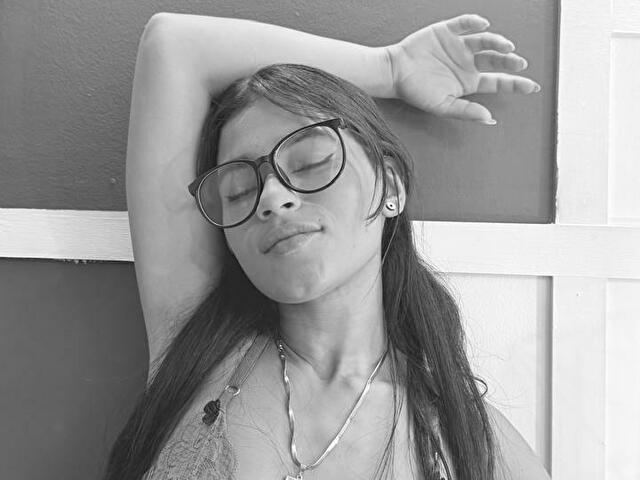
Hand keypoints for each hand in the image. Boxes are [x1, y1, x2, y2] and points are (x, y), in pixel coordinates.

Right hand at [384, 14, 540, 123]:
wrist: (393, 73)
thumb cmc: (416, 92)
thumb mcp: (442, 106)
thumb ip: (466, 111)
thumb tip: (489, 119)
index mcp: (468, 82)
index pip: (497, 82)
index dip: (516, 84)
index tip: (533, 87)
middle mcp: (467, 63)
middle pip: (496, 60)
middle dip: (509, 62)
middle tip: (519, 63)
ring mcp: (459, 46)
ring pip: (485, 41)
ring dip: (497, 42)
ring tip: (505, 47)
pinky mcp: (447, 31)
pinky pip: (464, 23)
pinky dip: (474, 22)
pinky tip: (483, 25)